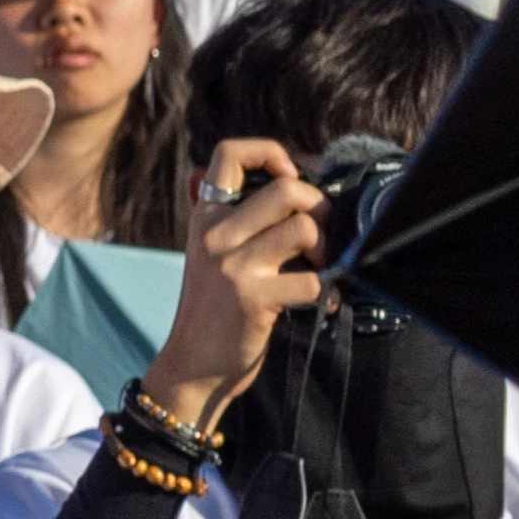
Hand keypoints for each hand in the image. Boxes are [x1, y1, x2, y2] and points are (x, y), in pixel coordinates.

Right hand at [143, 136, 324, 432]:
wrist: (193, 365)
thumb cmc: (213, 309)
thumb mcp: (208, 254)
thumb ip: (230, 217)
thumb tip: (254, 177)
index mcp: (205, 217)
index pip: (229, 153)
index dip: (270, 152)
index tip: (288, 175)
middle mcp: (216, 235)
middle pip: (287, 189)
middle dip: (319, 207)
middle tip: (318, 233)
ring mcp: (234, 266)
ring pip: (305, 228)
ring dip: (325, 249)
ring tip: (316, 267)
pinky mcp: (254, 298)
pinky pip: (312, 280)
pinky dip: (326, 292)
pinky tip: (318, 302)